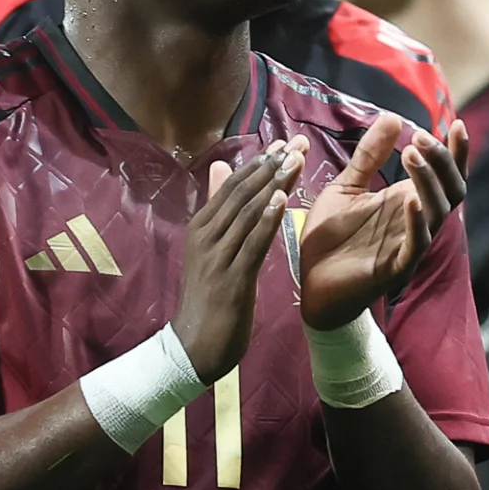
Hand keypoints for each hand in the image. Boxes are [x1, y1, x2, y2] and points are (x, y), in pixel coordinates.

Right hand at [174, 145, 298, 380]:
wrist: (192, 347)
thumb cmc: (206, 300)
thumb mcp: (209, 249)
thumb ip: (218, 210)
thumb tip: (218, 167)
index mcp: (201, 227)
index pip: (232, 186)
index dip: (258, 162)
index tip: (282, 142)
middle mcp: (206, 236)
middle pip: (242, 193)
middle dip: (271, 165)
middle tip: (297, 142)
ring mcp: (218, 257)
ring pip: (249, 213)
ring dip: (273, 184)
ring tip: (295, 159)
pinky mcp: (232, 280)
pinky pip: (252, 244)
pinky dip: (266, 220)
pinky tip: (281, 200)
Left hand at [296, 114, 462, 327]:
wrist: (309, 283)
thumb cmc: (331, 237)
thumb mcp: (347, 186)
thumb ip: (369, 155)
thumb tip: (393, 116)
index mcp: (407, 200)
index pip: (445, 174)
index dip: (455, 152)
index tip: (454, 123)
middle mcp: (415, 221)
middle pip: (451, 189)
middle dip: (443, 161)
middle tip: (421, 136)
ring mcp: (408, 245)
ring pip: (438, 212)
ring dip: (428, 182)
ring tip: (412, 153)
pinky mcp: (395, 268)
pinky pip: (416, 245)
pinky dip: (417, 223)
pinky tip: (410, 200)